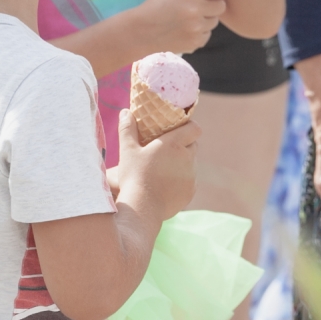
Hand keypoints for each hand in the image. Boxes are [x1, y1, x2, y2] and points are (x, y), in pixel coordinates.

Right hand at [115, 107, 198, 222]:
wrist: (142, 207)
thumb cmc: (134, 176)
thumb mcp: (127, 150)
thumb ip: (128, 129)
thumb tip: (125, 112)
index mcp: (174, 144)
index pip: (194, 128)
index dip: (189, 126)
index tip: (178, 128)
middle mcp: (187, 158)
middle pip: (193, 145)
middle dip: (184, 145)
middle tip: (166, 149)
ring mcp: (191, 176)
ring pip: (192, 164)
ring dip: (182, 163)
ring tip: (164, 169)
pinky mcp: (191, 192)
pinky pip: (190, 181)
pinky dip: (181, 180)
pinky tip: (166, 185)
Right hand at [135, 0, 226, 53]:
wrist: (143, 30)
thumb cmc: (158, 2)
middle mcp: (196, 10)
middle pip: (221, 6)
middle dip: (214, 3)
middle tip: (204, 3)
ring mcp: (196, 28)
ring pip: (214, 21)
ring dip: (206, 18)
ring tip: (191, 16)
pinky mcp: (195, 42)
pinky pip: (207, 34)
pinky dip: (200, 32)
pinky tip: (187, 28)